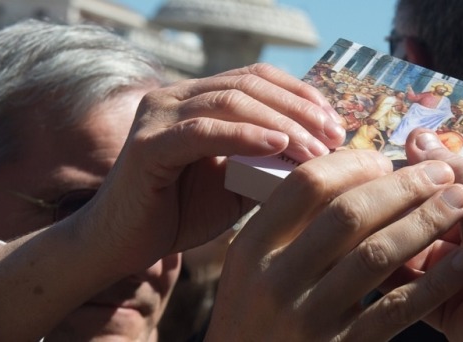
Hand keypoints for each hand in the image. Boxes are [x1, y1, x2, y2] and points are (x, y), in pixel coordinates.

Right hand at [85, 64, 345, 272]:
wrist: (125, 244)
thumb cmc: (181, 213)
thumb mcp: (237, 184)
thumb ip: (269, 165)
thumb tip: (322, 157)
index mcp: (196, 99)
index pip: (256, 78)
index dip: (299, 94)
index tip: (335, 123)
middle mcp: (175, 96)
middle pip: (249, 84)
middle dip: (299, 109)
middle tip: (336, 136)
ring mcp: (159, 115)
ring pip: (231, 102)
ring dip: (281, 123)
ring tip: (316, 148)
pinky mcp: (149, 143)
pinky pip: (204, 131)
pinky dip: (246, 136)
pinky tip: (279, 148)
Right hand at [206, 149, 462, 340]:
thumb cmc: (255, 321)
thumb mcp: (252, 271)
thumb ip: (287, 226)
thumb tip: (347, 170)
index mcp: (253, 247)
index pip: (306, 184)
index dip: (353, 163)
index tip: (385, 160)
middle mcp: (276, 278)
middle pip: (347, 213)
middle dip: (402, 185)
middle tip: (439, 173)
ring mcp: (309, 317)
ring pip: (375, 254)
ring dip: (426, 222)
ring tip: (458, 202)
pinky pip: (396, 309)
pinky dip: (435, 283)